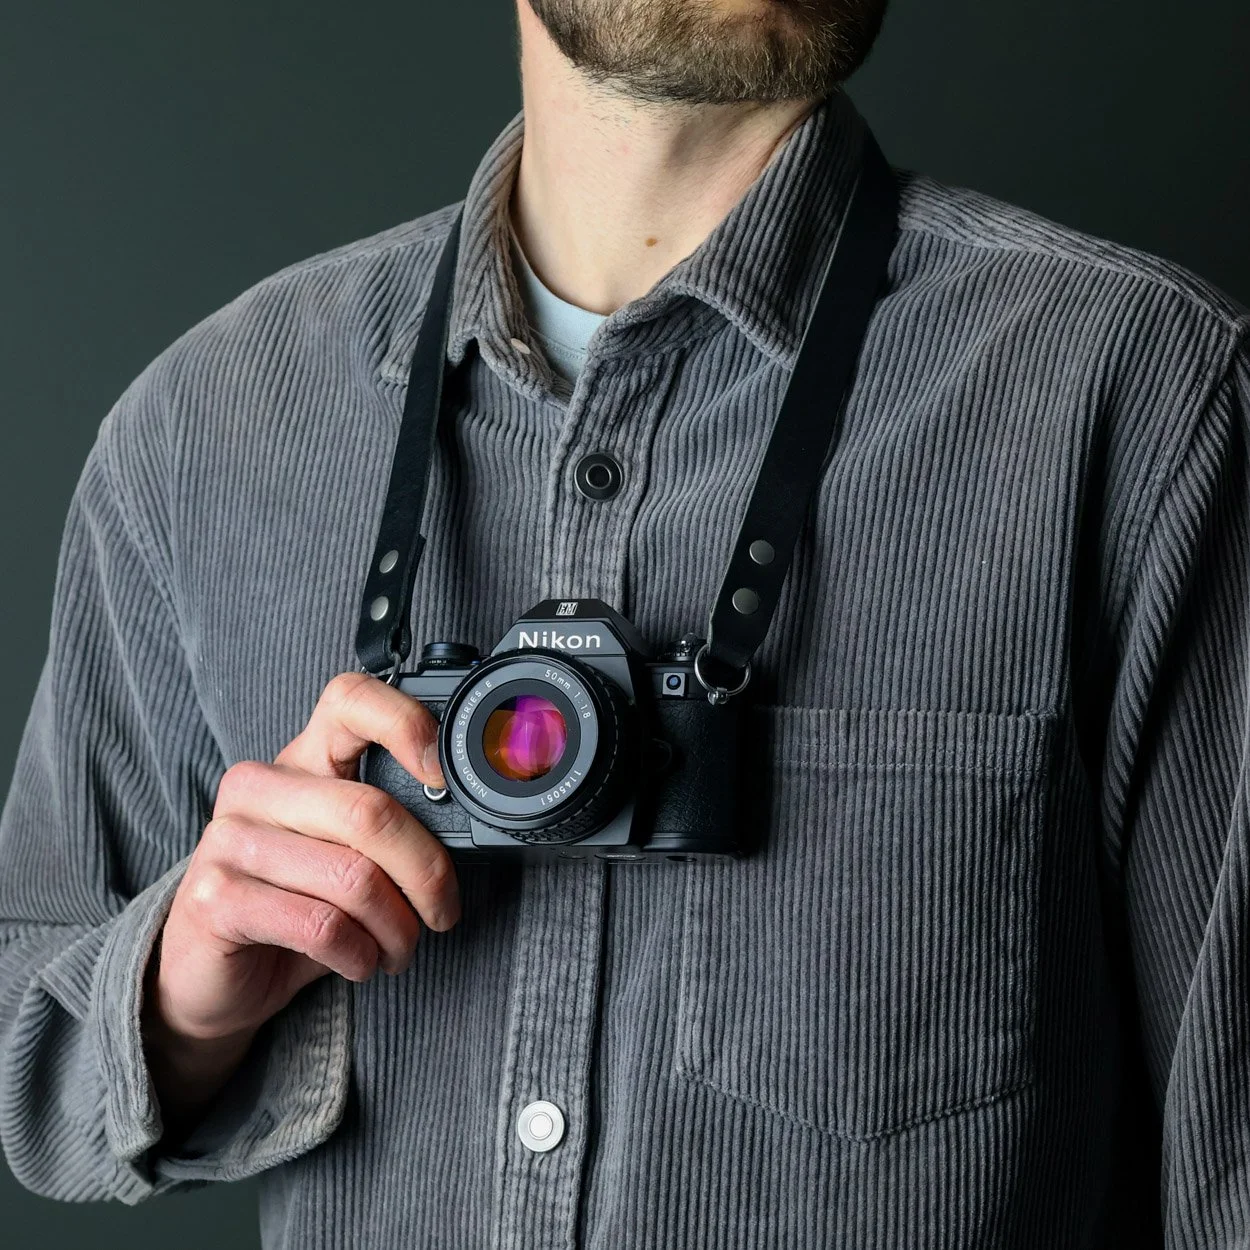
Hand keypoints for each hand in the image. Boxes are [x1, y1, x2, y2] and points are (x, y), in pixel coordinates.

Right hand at [141, 671, 456, 1132]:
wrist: (209, 972)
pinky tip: (361, 961)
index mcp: (300, 758)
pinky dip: (360, 953)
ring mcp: (229, 839)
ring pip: (354, 877)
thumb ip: (389, 822)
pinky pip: (321, 925)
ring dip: (397, 928)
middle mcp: (258, 785)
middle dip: (426, 873)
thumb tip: (463, 817)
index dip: (407, 725)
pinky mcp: (215, 898)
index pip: (351, 701)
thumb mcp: (345, 851)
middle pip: (371, 812)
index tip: (444, 776)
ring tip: (398, 948)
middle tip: (442, 911)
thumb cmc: (295, 902)